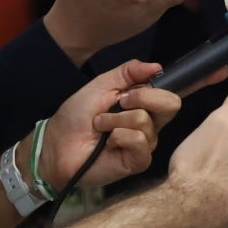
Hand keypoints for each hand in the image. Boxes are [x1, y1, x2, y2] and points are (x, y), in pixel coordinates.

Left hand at [39, 60, 180, 191]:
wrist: (57, 143)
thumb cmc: (77, 115)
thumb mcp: (102, 85)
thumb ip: (129, 72)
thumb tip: (158, 66)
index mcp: (145, 105)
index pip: (169, 94)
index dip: (152, 89)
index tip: (127, 92)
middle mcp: (151, 124)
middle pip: (171, 105)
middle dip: (139, 98)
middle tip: (117, 105)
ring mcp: (146, 144)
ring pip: (144, 120)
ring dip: (115, 120)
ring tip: (100, 127)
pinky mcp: (139, 161)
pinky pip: (139, 140)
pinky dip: (118, 136)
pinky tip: (107, 143)